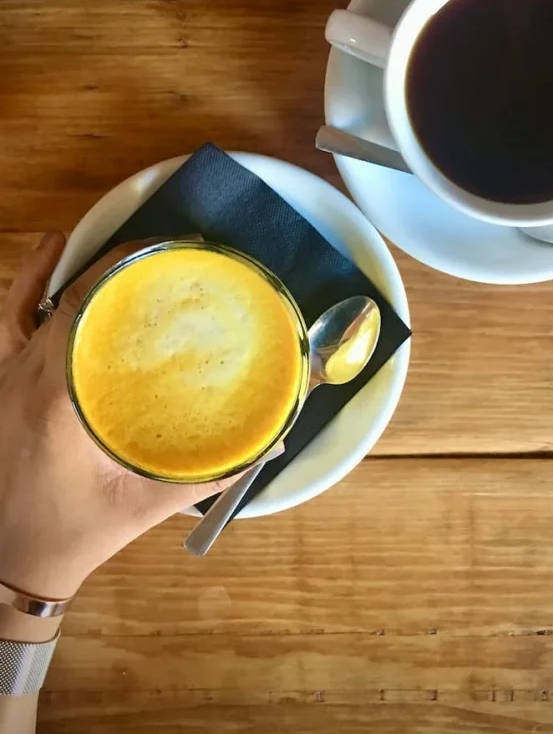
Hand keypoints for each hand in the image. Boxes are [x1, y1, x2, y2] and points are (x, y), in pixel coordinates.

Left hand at [0, 235, 234, 600]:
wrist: (8, 564)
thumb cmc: (75, 534)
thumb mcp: (145, 507)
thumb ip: (208, 473)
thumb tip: (272, 442)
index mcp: (60, 399)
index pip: (90, 310)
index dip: (129, 271)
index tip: (173, 252)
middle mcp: (24, 376)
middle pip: (70, 297)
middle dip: (119, 264)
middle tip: (167, 250)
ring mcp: (2, 377)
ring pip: (29, 301)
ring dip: (71, 267)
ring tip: (108, 242)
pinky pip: (6, 321)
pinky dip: (25, 284)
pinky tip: (48, 251)